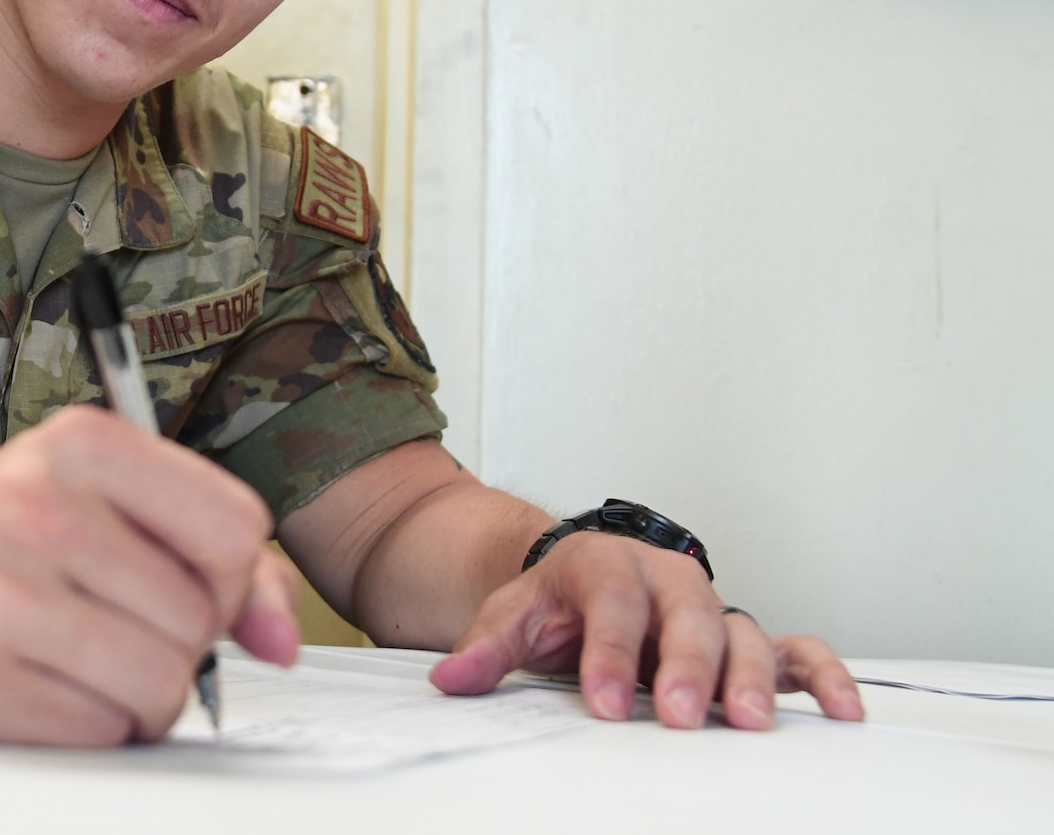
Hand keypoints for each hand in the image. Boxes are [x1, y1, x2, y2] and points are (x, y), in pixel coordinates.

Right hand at [0, 405, 300, 744]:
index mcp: (81, 442)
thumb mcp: (112, 506)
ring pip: (159, 684)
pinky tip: (46, 684)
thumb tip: (281, 641)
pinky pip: (101, 733)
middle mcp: (34, 506)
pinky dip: (92, 726)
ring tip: (86, 659)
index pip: (236, 527)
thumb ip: (222, 561)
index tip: (179, 578)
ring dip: (140, 695)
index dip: (225, 575)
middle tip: (114, 622)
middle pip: (197, 618)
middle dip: (178, 643)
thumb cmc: (8, 541)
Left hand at [427, 531, 864, 728]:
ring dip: (752, 677)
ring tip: (751, 724)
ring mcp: (709, 610)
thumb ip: (486, 649)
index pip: (610, 603)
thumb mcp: (512, 616)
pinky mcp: (745, 639)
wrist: (585, 580)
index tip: (604, 703)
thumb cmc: (557, 602)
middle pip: (685, 617)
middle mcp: (666, 581)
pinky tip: (841, 713)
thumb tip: (449, 681)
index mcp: (605, 566)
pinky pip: (796, 649)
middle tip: (680, 716)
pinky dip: (823, 675)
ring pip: (741, 633)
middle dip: (685, 667)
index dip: (608, 653)